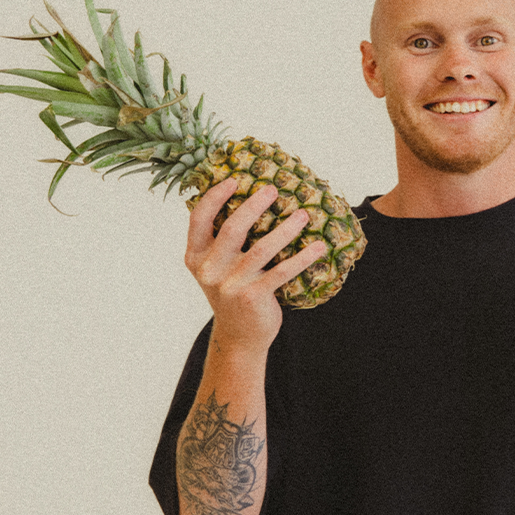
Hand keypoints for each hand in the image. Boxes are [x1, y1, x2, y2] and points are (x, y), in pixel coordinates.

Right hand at [185, 178, 326, 355]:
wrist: (239, 335)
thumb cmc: (232, 291)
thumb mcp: (216, 266)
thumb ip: (221, 240)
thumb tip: (248, 197)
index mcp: (196, 256)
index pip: (199, 219)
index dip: (214, 196)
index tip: (233, 179)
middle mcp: (210, 270)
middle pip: (232, 228)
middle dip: (254, 205)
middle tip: (273, 189)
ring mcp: (231, 285)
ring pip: (262, 248)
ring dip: (286, 229)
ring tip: (304, 215)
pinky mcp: (253, 297)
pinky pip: (282, 272)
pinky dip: (303, 258)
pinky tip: (318, 247)